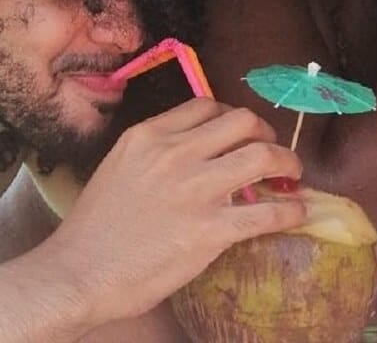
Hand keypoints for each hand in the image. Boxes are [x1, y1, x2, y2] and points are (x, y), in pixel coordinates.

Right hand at [42, 98, 304, 324]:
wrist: (79, 271)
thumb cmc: (92, 228)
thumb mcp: (117, 168)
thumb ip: (152, 155)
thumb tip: (191, 157)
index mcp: (148, 136)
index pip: (206, 106)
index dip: (232, 118)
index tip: (241, 134)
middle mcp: (174, 153)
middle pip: (243, 122)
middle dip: (266, 134)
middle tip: (271, 154)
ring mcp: (194, 189)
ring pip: (263, 156)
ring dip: (287, 164)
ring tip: (292, 178)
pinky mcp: (211, 230)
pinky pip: (270, 212)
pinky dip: (292, 211)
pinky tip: (297, 214)